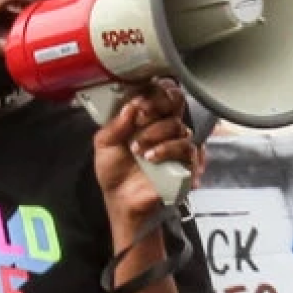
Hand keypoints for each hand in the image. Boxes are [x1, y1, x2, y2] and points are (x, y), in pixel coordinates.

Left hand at [94, 77, 199, 226]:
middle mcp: (164, 126)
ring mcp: (177, 142)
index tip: (136, 105)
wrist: (121, 201)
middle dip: (156, 106)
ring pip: (178, 125)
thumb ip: (115, 124)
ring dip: (156, 134)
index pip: (159, 91)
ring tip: (138, 149)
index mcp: (146, 116)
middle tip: (140, 119)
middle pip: (175, 101)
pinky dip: (168, 150)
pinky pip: (187, 148)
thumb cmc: (115, 172)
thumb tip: (130, 106)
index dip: (151, 93)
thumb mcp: (104, 144)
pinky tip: (152, 158)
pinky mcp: (187, 162)